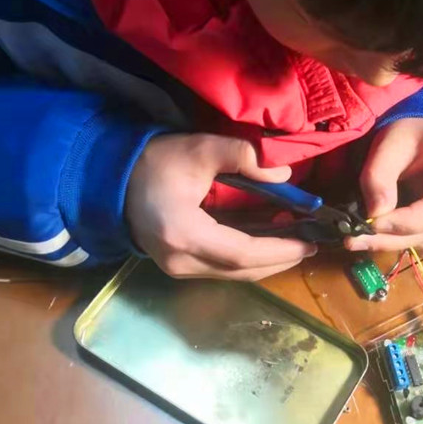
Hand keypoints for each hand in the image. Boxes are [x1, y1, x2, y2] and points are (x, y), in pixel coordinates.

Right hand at [125, 133, 315, 278]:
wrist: (113, 178)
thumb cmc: (155, 161)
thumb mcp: (200, 148)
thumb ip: (244, 155)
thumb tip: (284, 174)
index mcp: (184, 234)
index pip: (242, 253)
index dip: (279, 251)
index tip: (308, 244)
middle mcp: (180, 261)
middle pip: (241, 271)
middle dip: (278, 261)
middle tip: (309, 247)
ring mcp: (176, 269)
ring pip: (232, 275)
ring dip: (265, 263)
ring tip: (294, 246)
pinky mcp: (178, 267)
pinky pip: (221, 270)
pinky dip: (247, 261)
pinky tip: (266, 246)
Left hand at [346, 118, 422, 255]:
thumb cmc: (414, 130)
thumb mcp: (390, 142)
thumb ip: (379, 176)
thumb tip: (374, 216)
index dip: (406, 222)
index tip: (371, 225)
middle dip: (392, 238)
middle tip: (354, 240)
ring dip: (395, 243)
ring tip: (363, 237)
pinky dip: (404, 239)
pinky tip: (381, 232)